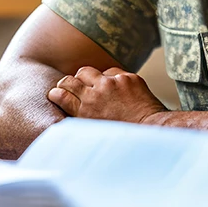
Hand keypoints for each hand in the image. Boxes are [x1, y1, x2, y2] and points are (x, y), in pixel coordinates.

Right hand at [47, 67, 166, 124]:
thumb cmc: (123, 136)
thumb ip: (81, 120)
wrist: (152, 129)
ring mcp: (111, 83)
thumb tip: (67, 112)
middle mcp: (95, 95)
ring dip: (85, 77)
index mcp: (85, 112)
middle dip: (66, 83)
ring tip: (89, 84)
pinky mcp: (126, 77)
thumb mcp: (96, 133)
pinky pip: (110, 72)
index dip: (56, 93)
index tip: (55, 94)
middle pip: (69, 80)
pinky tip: (114, 88)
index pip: (60, 95)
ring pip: (87, 71)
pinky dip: (109, 79)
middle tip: (69, 86)